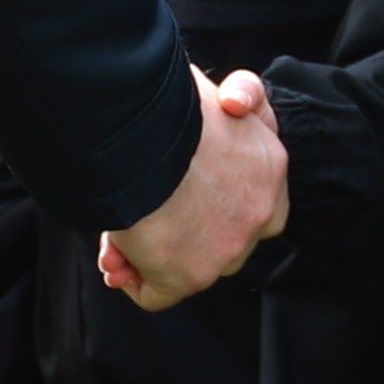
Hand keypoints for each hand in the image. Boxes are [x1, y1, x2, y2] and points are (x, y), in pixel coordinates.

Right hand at [99, 71, 286, 306]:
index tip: (177, 192)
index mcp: (270, 163)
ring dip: (150, 256)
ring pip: (189, 264)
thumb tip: (232, 103)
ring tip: (115, 243)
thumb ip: (232, 99)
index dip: (215, 200)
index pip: (258, 198)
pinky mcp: (190, 275)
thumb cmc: (166, 102)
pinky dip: (133, 281)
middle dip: (177, 233)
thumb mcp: (214, 89)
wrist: (143, 133)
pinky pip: (157, 294)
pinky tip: (113, 261)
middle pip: (219, 234)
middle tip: (135, 222)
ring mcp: (229, 246)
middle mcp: (261, 210)